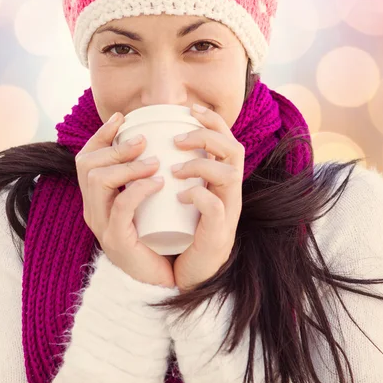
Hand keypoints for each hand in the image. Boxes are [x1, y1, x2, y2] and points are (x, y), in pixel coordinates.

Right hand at [75, 112, 175, 288]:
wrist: (163, 276)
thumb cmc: (158, 233)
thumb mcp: (146, 199)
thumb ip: (143, 175)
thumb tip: (154, 139)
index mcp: (96, 197)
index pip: (86, 158)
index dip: (101, 135)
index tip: (122, 118)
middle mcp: (92, 209)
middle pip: (87, 164)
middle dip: (115, 146)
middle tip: (144, 141)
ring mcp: (101, 225)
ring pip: (99, 180)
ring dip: (128, 165)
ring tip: (155, 162)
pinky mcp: (117, 241)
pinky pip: (121, 206)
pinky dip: (138, 189)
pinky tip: (158, 182)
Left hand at [169, 104, 244, 292]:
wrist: (187, 273)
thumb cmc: (179, 230)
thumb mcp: (178, 194)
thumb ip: (172, 171)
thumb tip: (148, 142)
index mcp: (220, 180)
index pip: (227, 140)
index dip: (213, 120)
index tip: (189, 108)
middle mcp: (229, 194)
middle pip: (234, 150)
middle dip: (207, 136)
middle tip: (177, 139)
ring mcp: (228, 214)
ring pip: (230, 176)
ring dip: (200, 165)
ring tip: (174, 168)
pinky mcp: (218, 236)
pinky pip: (215, 208)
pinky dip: (198, 196)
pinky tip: (180, 195)